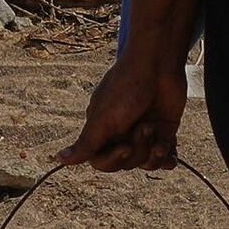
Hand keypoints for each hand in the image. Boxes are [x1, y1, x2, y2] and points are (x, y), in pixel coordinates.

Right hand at [61, 46, 187, 171]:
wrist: (158, 65)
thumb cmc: (126, 88)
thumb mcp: (103, 118)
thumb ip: (86, 143)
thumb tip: (60, 158)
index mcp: (102, 131)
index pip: (102, 162)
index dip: (114, 160)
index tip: (126, 147)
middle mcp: (122, 135)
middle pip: (126, 163)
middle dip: (138, 148)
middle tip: (146, 125)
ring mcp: (143, 134)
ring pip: (145, 163)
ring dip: (153, 153)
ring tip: (155, 128)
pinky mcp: (164, 132)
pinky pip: (164, 159)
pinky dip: (167, 159)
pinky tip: (168, 151)